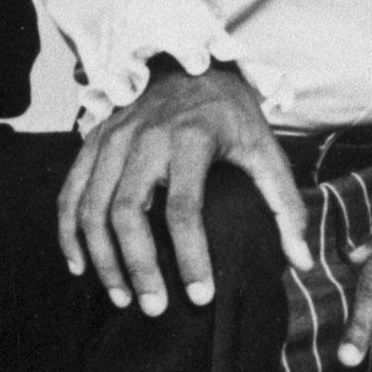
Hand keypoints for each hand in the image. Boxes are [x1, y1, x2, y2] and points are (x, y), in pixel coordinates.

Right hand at [55, 62, 313, 313]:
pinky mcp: (93, 141)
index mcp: (191, 138)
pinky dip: (69, 233)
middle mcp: (144, 137)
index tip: (201, 297)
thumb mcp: (265, 149)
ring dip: (103, 259)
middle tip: (155, 308)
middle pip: (127, 212)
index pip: (184, 208)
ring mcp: (113, 138)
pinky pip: (70, 192)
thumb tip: (301, 261)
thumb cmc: (232, 114)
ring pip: (92, 207)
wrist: (191, 63)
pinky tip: (81, 267)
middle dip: (138, 266)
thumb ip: (284, 205)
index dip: (191, 257)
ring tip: (121, 299)